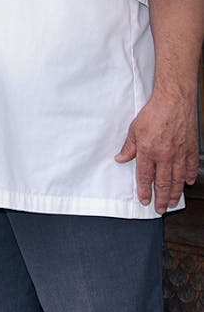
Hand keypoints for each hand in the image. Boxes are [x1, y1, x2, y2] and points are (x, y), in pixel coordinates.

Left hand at [115, 91, 197, 212]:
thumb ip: (128, 147)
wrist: (174, 102)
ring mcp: (180, 154)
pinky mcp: (191, 149)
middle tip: (160, 208)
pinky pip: (191, 167)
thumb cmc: (154, 113)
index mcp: (148, 152)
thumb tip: (120, 158)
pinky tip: (188, 182)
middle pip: (163, 183)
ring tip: (172, 201)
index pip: (145, 177)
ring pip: (177, 179)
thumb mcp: (134, 130)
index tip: (144, 200)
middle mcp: (165, 156)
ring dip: (174, 192)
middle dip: (161, 198)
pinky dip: (190, 176)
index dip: (144, 191)